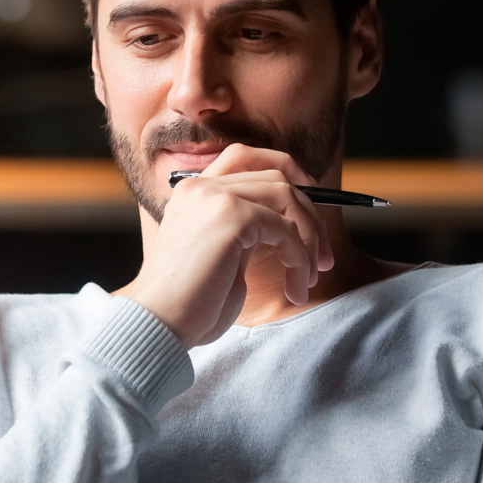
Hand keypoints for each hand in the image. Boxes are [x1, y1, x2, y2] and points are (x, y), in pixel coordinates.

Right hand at [123, 144, 333, 347]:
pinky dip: (300, 257)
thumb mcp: (222, 256)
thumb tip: (292, 226)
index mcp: (194, 192)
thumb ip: (247, 231)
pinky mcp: (230, 216)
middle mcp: (201, 185)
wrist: (159, 324)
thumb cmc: (189, 304)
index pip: (248, 158)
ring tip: (308, 276)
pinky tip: (295, 285)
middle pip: (277, 175)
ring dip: (310, 238)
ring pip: (287, 196)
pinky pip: (285, 228)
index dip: (289, 175)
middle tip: (323, 258)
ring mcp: (214, 197)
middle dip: (311, 214)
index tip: (311, 213)